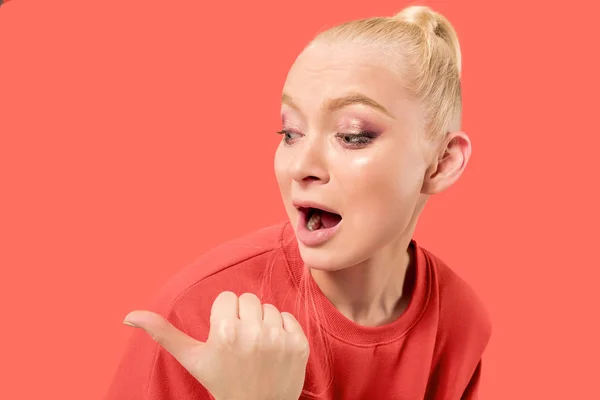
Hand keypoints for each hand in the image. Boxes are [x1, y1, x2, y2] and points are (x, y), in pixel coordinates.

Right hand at [123, 291, 309, 399]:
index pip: (227, 298)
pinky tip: (273, 349)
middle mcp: (253, 333)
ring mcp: (279, 339)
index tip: (224, 337)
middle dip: (242, 316)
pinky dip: (282, 329)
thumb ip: (163, 333)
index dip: (223, 316)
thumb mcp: (192, 358)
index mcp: (224, 332)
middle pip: (247, 299)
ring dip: (262, 322)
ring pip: (268, 307)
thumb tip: (128, 316)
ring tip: (256, 347)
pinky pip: (289, 317)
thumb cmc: (221, 381)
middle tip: (240, 342)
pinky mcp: (299, 344)